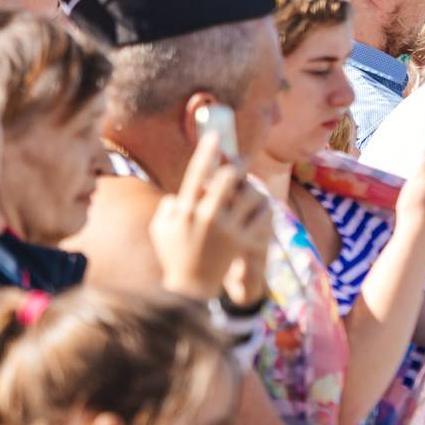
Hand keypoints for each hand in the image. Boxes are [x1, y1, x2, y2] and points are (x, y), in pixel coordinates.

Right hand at [149, 131, 270, 303]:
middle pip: (229, 178)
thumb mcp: (160, 229)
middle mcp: (206, 217)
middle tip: (242, 160)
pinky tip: (263, 208)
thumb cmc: (173, 256)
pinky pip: (262, 216)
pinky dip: (264, 208)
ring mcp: (227, 230)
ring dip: (253, 188)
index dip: (207, 152)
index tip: (215, 136)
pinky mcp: (244, 243)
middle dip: (237, 165)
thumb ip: (167, 206)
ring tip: (254, 188)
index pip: (197, 174)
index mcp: (185, 210)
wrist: (191, 288)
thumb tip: (179, 192)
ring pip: (250, 195)